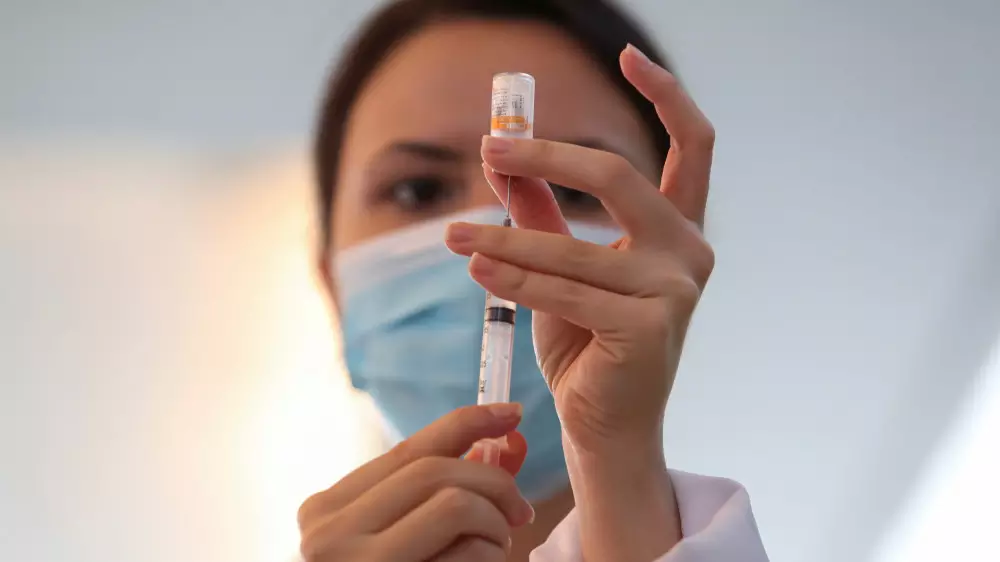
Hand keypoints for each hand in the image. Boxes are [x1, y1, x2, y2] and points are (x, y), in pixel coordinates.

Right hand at [297, 404, 533, 561]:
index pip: (409, 448)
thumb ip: (441, 492)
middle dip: (494, 483)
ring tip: (494, 552)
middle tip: (520, 513)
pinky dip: (488, 558)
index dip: (467, 421)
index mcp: (327, 509)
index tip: (510, 412)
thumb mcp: (406, 540)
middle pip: (436, 470)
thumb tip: (502, 438)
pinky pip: (465, 552)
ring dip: (493, 525)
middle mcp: (326, 532)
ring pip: (454, 501)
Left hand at [444, 45, 714, 453]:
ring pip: (574, 244)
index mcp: (678, 230)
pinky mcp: (649, 325)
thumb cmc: (586, 344)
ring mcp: (676, 289)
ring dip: (506, 236)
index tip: (628, 55)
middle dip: (547, 157)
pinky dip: (514, 278)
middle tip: (488, 150)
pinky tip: (478, 265)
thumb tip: (500, 153)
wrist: (603, 425)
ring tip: (454, 234)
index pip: (693, 147)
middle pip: (618, 176)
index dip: (666, 95)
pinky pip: (564, 288)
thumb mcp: (562, 267)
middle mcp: (690, 253)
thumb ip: (541, 211)